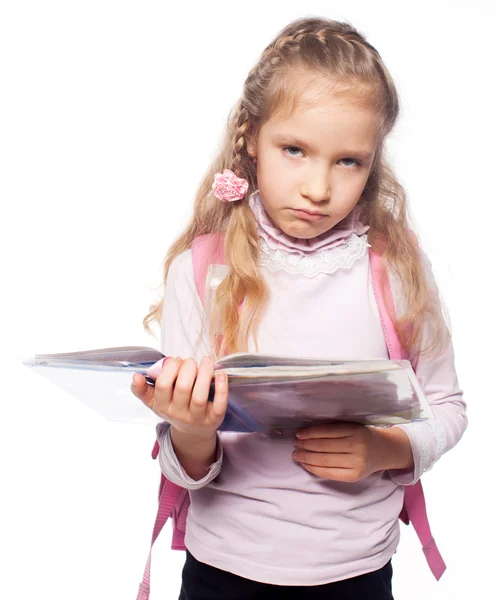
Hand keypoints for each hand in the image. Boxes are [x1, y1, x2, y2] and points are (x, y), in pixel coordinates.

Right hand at [131, 356, 228, 440]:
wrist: (193, 432)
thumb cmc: (174, 408)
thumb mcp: (154, 401)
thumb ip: (142, 389)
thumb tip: (136, 375)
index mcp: (162, 406)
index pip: (163, 385)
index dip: (170, 368)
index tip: (176, 360)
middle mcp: (178, 413)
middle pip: (182, 388)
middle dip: (188, 368)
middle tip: (191, 361)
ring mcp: (196, 418)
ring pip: (199, 395)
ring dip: (204, 374)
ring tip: (206, 361)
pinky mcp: (214, 419)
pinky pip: (218, 405)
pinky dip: (221, 389)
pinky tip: (220, 374)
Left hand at [292, 422, 411, 481]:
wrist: (384, 450)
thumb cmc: (363, 436)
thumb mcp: (352, 427)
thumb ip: (334, 429)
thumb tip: (306, 433)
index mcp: (355, 431)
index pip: (328, 432)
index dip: (311, 433)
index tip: (298, 433)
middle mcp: (357, 447)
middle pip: (325, 447)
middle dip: (306, 445)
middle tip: (294, 444)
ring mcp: (356, 463)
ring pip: (325, 460)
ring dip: (307, 457)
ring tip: (296, 455)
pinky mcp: (354, 476)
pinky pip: (330, 473)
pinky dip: (315, 469)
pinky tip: (306, 464)